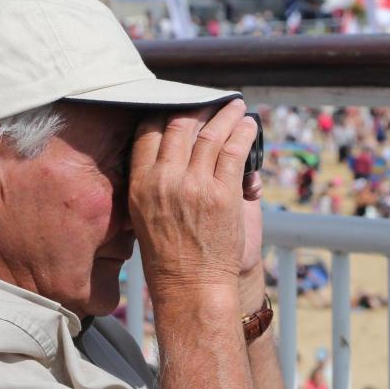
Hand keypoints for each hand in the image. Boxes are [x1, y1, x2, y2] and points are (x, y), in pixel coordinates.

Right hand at [129, 100, 257, 302]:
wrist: (192, 288)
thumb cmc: (169, 258)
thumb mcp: (144, 217)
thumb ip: (153, 184)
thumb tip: (167, 155)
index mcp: (140, 185)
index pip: (147, 133)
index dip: (164, 112)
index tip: (178, 105)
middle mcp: (165, 181)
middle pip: (179, 127)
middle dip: (197, 108)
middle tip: (210, 101)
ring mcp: (195, 186)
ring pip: (211, 135)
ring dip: (227, 115)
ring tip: (236, 105)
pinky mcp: (223, 195)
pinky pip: (235, 153)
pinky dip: (244, 134)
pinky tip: (249, 125)